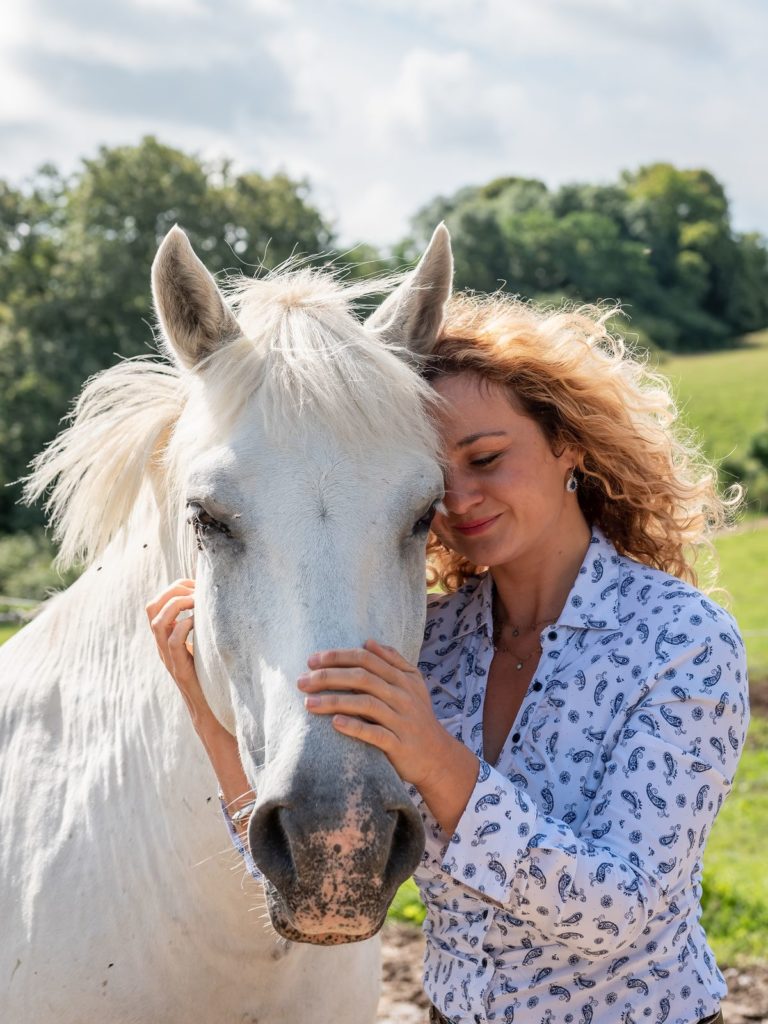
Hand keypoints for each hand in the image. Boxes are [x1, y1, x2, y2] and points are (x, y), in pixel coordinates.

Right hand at [146, 578, 210, 726]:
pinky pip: (174, 642)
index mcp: (167, 637)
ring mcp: (170, 658)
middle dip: (173, 591)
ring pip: (158, 623)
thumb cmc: (212, 674)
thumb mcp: (205, 644)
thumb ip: (204, 625)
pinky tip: (202, 622)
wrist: (211, 710)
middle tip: (196, 592)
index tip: (196, 584)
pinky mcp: (181, 670)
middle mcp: (163, 646)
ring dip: (178, 605)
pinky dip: (186, 626)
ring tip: (198, 602)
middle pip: (152, 608)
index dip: (174, 587)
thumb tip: (218, 600)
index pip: (156, 603)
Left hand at [298, 639, 463, 792]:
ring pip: (365, 704)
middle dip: (329, 677)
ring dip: (334, 701)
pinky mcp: (400, 745)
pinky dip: (355, 727)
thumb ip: (393, 661)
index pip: (366, 659)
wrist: (437, 757)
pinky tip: (334, 723)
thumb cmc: (417, 717)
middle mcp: (403, 696)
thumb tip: (369, 642)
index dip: (338, 656)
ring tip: (307, 703)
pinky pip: (375, 734)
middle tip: (301, 681)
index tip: (312, 660)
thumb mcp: (413, 685)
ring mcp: (402, 720)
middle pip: (362, 678)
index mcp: (403, 678)